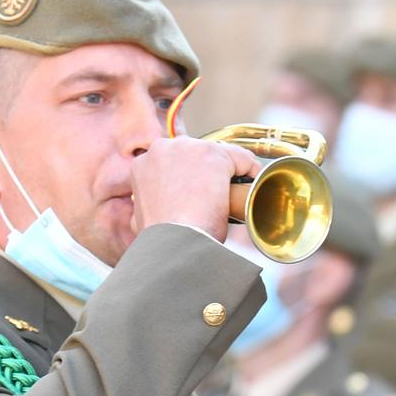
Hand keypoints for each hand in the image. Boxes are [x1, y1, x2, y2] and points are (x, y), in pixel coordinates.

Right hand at [131, 136, 260, 241]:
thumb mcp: (142, 222)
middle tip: (218, 194)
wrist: (174, 246)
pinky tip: (254, 183)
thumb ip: (144, 211)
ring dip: (226, 172)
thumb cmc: (161, 241)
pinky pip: (240, 158)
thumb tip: (141, 220)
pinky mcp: (213, 155)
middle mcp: (161, 149)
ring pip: (217, 154)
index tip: (200, 192)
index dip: (189, 178)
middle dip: (206, 172)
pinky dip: (250, 171)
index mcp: (142, 165)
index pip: (173, 163)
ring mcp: (187, 149)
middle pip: (194, 154)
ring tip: (236, 193)